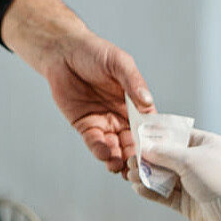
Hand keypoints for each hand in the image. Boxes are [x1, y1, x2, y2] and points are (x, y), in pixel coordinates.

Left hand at [0, 0, 153, 173]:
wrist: (63, 52)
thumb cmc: (94, 52)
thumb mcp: (119, 63)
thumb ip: (133, 81)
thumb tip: (147, 100)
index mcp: (136, 102)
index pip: (149, 125)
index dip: (153, 139)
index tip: (158, 153)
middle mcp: (122, 115)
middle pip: (133, 142)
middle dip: (136, 156)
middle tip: (138, 168)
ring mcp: (104, 122)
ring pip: (116, 147)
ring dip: (119, 159)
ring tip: (121, 167)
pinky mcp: (86, 126)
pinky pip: (95, 142)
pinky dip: (101, 150)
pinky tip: (105, 155)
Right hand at [130, 129, 220, 220]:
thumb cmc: (219, 178)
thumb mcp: (190, 159)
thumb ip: (164, 153)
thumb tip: (144, 149)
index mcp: (204, 144)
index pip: (176, 136)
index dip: (157, 137)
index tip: (137, 138)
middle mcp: (198, 162)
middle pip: (166, 158)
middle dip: (147, 159)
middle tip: (130, 161)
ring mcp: (192, 183)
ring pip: (163, 177)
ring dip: (146, 176)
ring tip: (130, 175)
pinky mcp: (187, 202)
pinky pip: (165, 194)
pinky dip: (152, 191)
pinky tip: (139, 188)